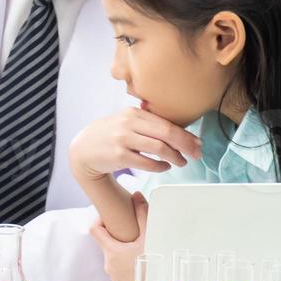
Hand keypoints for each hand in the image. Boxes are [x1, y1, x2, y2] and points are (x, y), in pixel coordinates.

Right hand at [69, 106, 201, 181]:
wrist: (83, 149)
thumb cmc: (109, 135)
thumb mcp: (126, 122)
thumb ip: (147, 123)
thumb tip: (179, 132)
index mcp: (133, 113)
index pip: (166, 123)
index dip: (186, 134)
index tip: (197, 143)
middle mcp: (128, 124)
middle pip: (166, 133)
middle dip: (186, 145)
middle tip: (196, 154)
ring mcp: (122, 140)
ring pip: (159, 148)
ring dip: (175, 157)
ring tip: (181, 162)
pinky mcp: (118, 156)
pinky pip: (147, 163)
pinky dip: (160, 166)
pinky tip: (164, 167)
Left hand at [89, 190, 148, 280]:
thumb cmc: (155, 266)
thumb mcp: (149, 237)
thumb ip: (142, 214)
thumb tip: (137, 196)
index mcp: (112, 251)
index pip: (94, 230)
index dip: (100, 220)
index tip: (109, 217)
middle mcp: (109, 264)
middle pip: (107, 243)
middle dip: (117, 237)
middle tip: (132, 233)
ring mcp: (114, 276)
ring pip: (114, 256)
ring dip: (123, 251)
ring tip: (138, 248)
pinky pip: (120, 269)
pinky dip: (126, 264)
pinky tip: (140, 262)